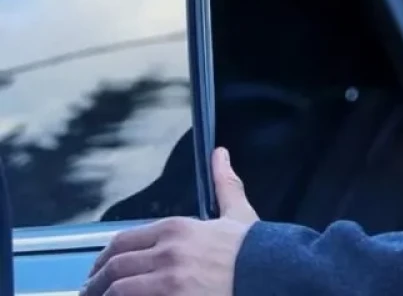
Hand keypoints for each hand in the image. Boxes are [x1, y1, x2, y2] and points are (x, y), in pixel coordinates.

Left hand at [80, 147, 258, 295]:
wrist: (276, 272)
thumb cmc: (258, 249)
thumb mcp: (239, 214)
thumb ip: (225, 184)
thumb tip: (220, 154)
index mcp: (178, 227)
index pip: (123, 241)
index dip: (105, 258)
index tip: (101, 270)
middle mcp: (168, 250)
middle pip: (114, 265)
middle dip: (97, 281)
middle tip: (91, 291)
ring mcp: (167, 278)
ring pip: (117, 287)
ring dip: (104, 295)